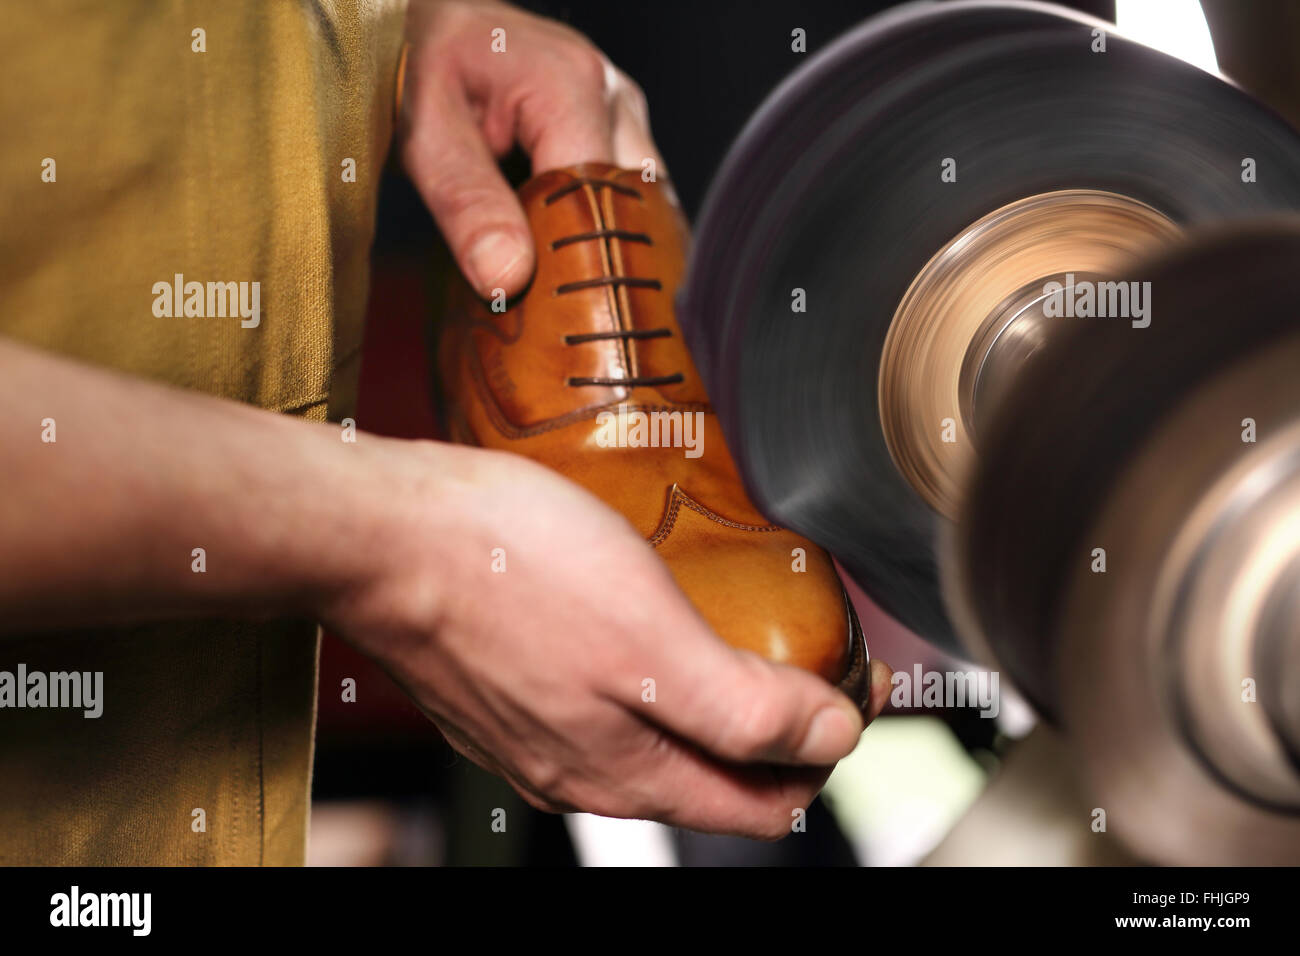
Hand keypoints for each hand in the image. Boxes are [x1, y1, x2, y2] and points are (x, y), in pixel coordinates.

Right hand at [321, 439, 890, 837]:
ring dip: (714, 702)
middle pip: (715, 775)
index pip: (764, 802)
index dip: (827, 748)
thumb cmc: (506, 569)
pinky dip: (651, 677)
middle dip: (779, 729)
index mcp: (628, 773)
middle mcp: (584, 771)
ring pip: (660, 740)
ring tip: (741, 631)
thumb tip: (829, 739)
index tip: (855, 680)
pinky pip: (606, 704)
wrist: (382, 535)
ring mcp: (540, 734)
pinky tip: (652, 620)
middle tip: (811, 654)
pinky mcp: (509, 689)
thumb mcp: (650, 640)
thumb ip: (744, 708)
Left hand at [398, 0, 664, 297]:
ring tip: (586, 306)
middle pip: (638, 207)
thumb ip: (466, 205)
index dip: (578, 263)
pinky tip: (589, 270)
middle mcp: (612, 94)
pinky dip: (614, 234)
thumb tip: (508, 277)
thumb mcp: (423, 136)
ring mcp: (622, 109)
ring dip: (618, 251)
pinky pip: (633, 193)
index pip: (600, 201)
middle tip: (578, 327)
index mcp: (571, 85)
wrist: (421, 23)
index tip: (553, 317)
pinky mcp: (617, 127)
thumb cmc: (416, 63)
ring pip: (645, 204)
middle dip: (611, 267)